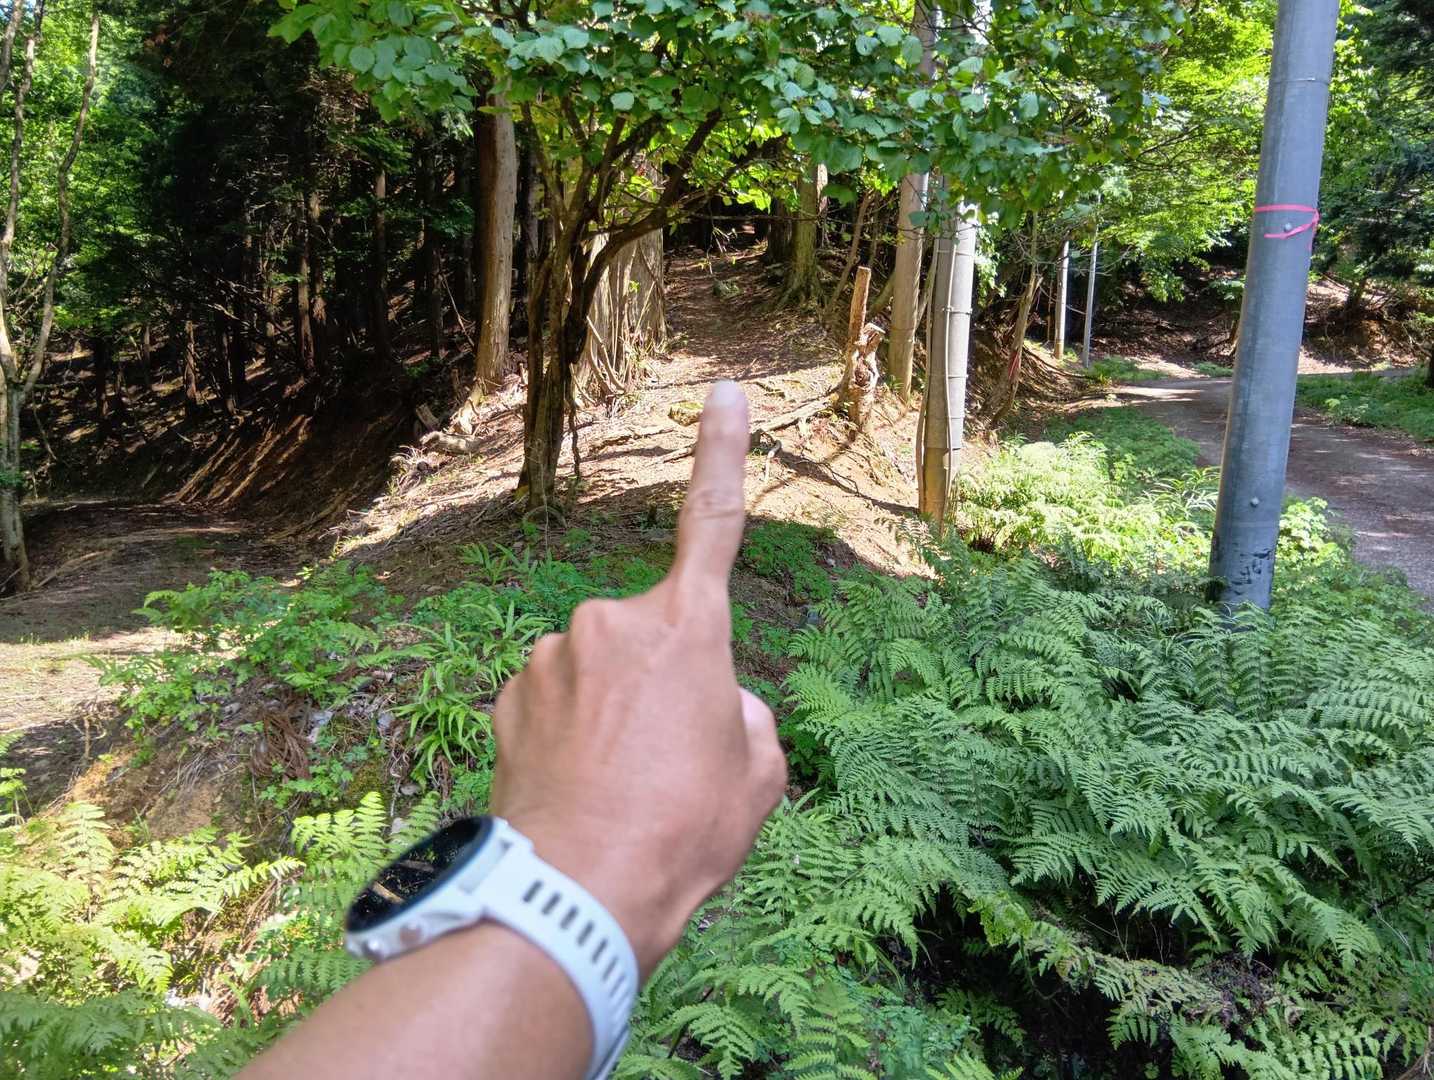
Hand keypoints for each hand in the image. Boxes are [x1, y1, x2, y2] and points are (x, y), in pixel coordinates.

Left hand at [489, 380, 787, 976]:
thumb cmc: (680, 837)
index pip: (713, 523)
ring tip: (621, 787)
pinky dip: (570, 733)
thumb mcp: (756, 779)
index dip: (723, 455)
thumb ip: (745, 720)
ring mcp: (552, 656)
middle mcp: (611, 622)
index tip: (724, 394)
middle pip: (655, 637)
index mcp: (687, 630)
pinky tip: (577, 788)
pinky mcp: (511, 692)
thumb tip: (715, 706)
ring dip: (614, 712)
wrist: (572, 897)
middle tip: (669, 763)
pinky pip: (557, 698)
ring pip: (601, 671)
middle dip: (666, 682)